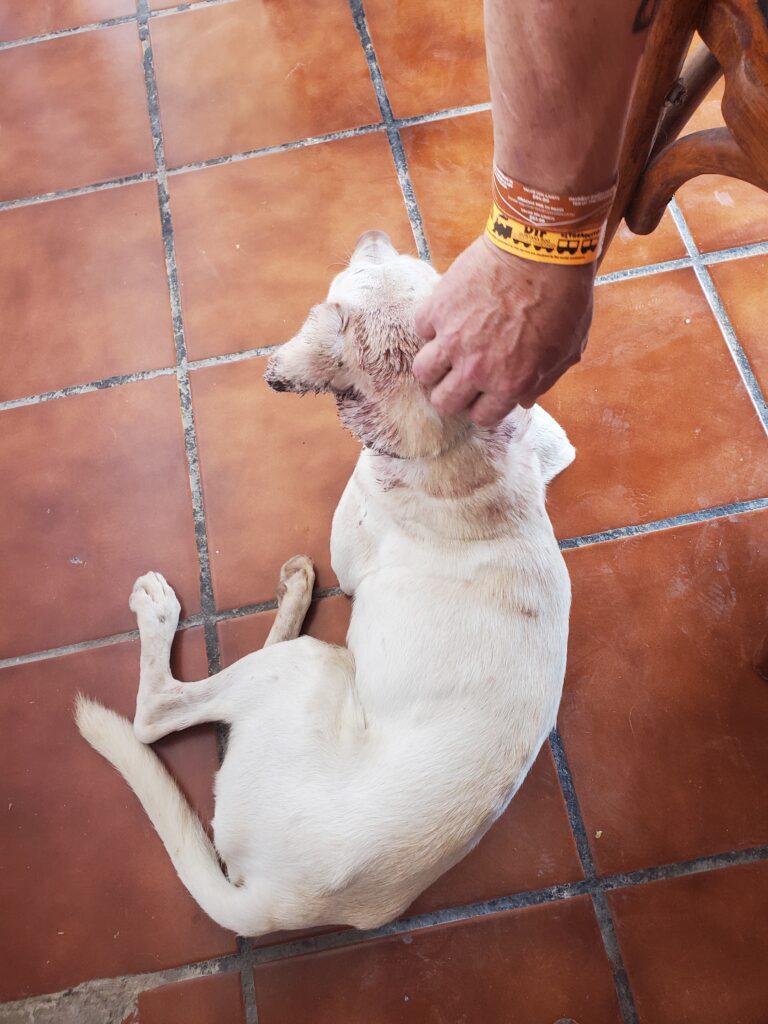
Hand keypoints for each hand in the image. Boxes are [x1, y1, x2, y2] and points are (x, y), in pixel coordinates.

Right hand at [413, 236, 595, 425]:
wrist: (542, 248)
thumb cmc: (564, 297)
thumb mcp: (568, 348)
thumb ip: (545, 380)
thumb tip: (524, 400)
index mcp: (510, 383)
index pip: (481, 416)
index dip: (482, 405)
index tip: (483, 393)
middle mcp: (477, 368)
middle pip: (444, 401)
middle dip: (452, 393)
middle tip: (458, 377)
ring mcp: (453, 339)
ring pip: (423, 372)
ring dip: (434, 365)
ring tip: (444, 352)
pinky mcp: (438, 308)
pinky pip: (421, 329)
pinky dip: (432, 324)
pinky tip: (448, 316)